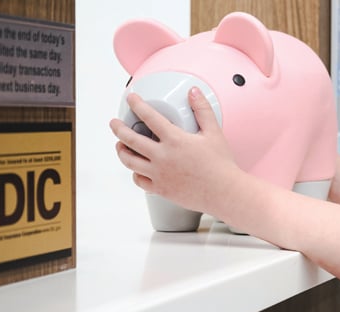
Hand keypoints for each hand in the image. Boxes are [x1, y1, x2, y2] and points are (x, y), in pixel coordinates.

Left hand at [110, 87, 242, 214]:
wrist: (224, 192)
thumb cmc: (221, 165)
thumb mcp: (214, 132)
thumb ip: (202, 110)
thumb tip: (194, 92)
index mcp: (174, 140)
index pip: (149, 117)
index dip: (137, 105)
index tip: (132, 99)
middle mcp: (162, 156)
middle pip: (130, 139)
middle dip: (119, 128)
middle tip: (115, 123)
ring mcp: (159, 174)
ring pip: (129, 161)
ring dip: (121, 150)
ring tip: (120, 145)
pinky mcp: (160, 189)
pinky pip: (139, 180)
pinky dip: (135, 173)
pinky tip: (136, 169)